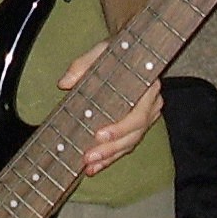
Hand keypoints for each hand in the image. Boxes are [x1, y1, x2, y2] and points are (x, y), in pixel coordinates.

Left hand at [59, 39, 163, 176]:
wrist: (130, 50)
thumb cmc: (116, 52)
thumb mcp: (100, 51)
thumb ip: (83, 65)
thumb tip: (64, 83)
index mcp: (147, 86)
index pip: (138, 114)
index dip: (120, 128)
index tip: (99, 135)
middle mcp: (152, 104)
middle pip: (134, 134)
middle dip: (111, 149)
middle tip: (89, 157)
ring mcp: (147, 117)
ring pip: (131, 143)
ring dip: (110, 157)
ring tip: (89, 166)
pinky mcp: (138, 126)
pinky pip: (126, 145)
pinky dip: (111, 157)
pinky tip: (94, 167)